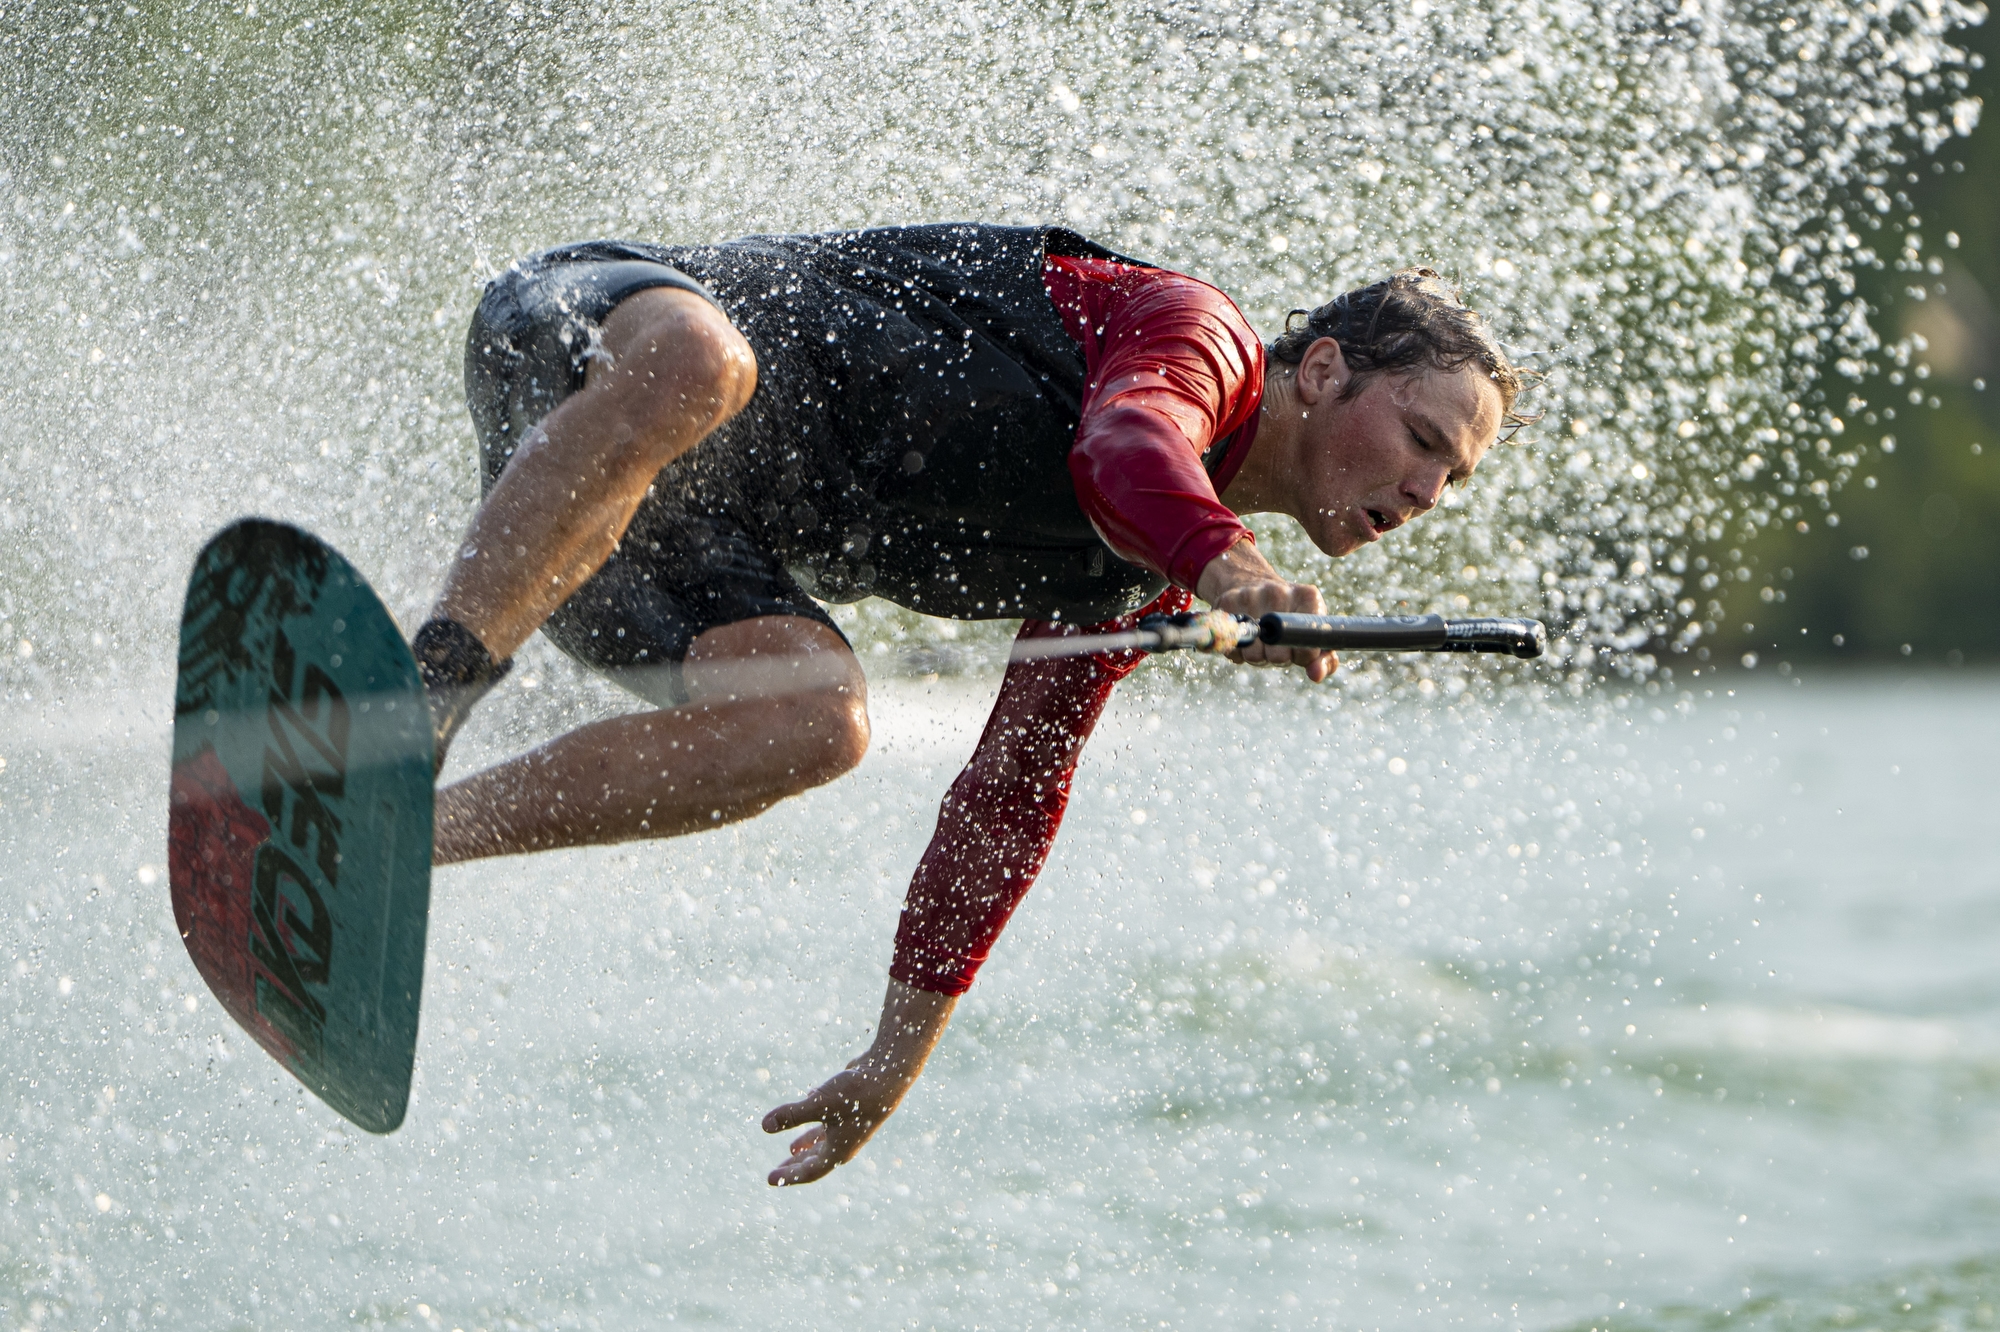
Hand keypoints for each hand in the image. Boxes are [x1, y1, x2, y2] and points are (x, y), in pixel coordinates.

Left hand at [761, 1056, 919, 1185]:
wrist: (889, 1075)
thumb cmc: (857, 1093)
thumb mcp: (819, 1104)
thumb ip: (792, 1115)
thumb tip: (764, 1126)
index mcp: (839, 1149)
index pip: (810, 1170)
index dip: (789, 1176)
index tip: (770, 1179)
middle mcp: (845, 1142)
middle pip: (816, 1160)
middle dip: (795, 1166)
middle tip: (778, 1172)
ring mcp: (849, 1126)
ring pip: (823, 1141)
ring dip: (806, 1146)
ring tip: (791, 1150)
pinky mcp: (850, 1109)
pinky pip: (829, 1121)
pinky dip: (815, 1122)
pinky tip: (806, 1106)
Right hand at [1195, 539, 1337, 681]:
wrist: (1252, 583)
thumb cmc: (1289, 618)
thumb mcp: (1313, 634)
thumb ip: (1324, 659)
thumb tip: (1316, 675)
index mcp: (1308, 597)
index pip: (1308, 648)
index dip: (1301, 658)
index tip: (1297, 651)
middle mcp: (1279, 592)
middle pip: (1278, 655)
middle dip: (1277, 658)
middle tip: (1277, 646)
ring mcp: (1250, 595)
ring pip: (1253, 654)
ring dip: (1256, 656)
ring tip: (1261, 642)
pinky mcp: (1226, 602)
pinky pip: (1232, 648)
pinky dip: (1237, 651)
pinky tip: (1244, 637)